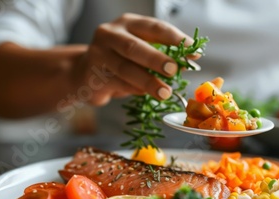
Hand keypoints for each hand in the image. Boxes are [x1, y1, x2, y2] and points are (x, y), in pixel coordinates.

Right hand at [72, 13, 195, 105]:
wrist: (84, 74)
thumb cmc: (120, 60)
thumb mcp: (141, 51)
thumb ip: (161, 54)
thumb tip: (187, 64)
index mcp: (129, 23)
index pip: (154, 27)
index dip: (175, 39)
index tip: (193, 51)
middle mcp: (111, 34)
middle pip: (135, 47)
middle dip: (156, 59)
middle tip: (174, 69)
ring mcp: (99, 54)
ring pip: (125, 68)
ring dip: (148, 82)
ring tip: (165, 92)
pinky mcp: (93, 75)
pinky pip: (118, 83)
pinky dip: (134, 90)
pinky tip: (146, 94)